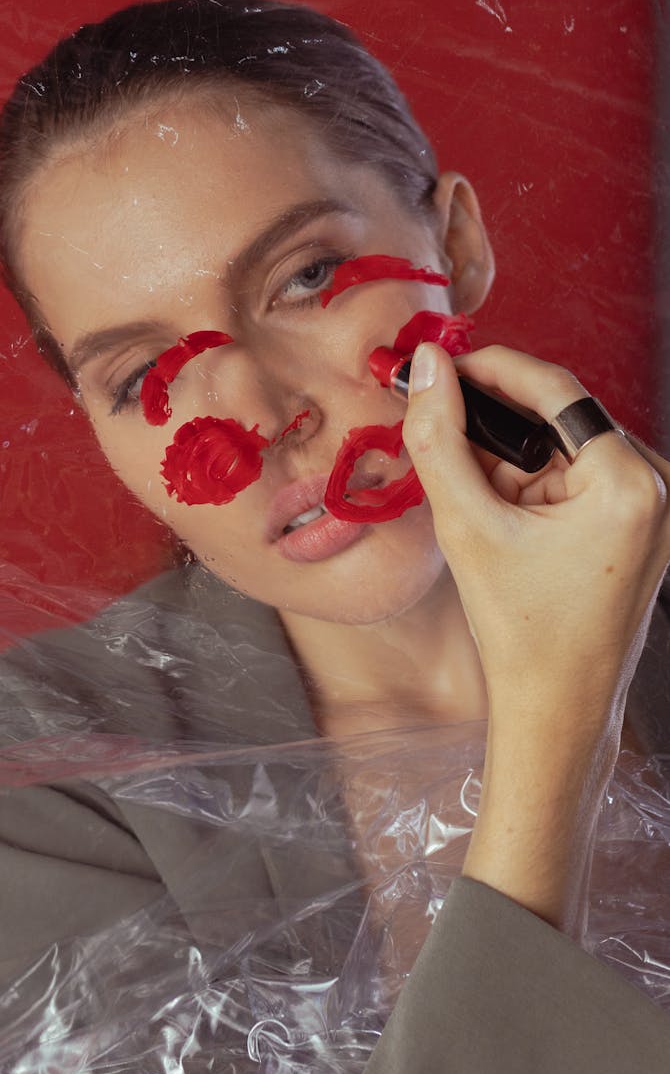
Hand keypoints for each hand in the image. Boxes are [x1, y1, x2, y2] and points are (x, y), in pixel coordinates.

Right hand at [402, 342, 669, 931]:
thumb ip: (439, 438)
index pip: (557, 391)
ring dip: (510, 463)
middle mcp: (658, 487)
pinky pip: (576, 482)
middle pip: (560, 421)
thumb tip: (426, 367)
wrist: (557, 709)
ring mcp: (652, 508)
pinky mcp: (637, 527)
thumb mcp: (468, 526)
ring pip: (564, 452)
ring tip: (470, 501)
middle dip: (496, 427)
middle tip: (439, 434)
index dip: (491, 369)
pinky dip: (532, 489)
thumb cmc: (521, 630)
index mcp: (632, 483)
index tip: (441, 365)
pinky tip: (500, 520)